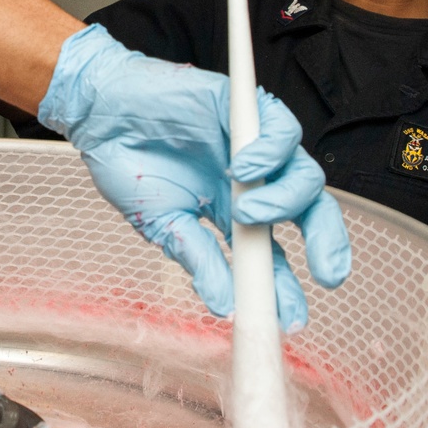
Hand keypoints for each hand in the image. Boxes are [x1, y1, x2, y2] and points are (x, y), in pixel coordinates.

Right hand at [38, 25, 350, 326]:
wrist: (100, 116)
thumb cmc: (128, 164)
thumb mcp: (163, 224)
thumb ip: (198, 258)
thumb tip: (224, 304)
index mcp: (233, 212)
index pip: (276, 253)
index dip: (288, 285)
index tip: (290, 316)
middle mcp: (252, 182)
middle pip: (310, 212)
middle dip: (326, 244)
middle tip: (322, 274)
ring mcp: (251, 147)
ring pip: (303, 174)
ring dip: (284, 201)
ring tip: (248, 214)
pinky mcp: (244, 111)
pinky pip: (281, 129)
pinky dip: (271, 152)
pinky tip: (243, 169)